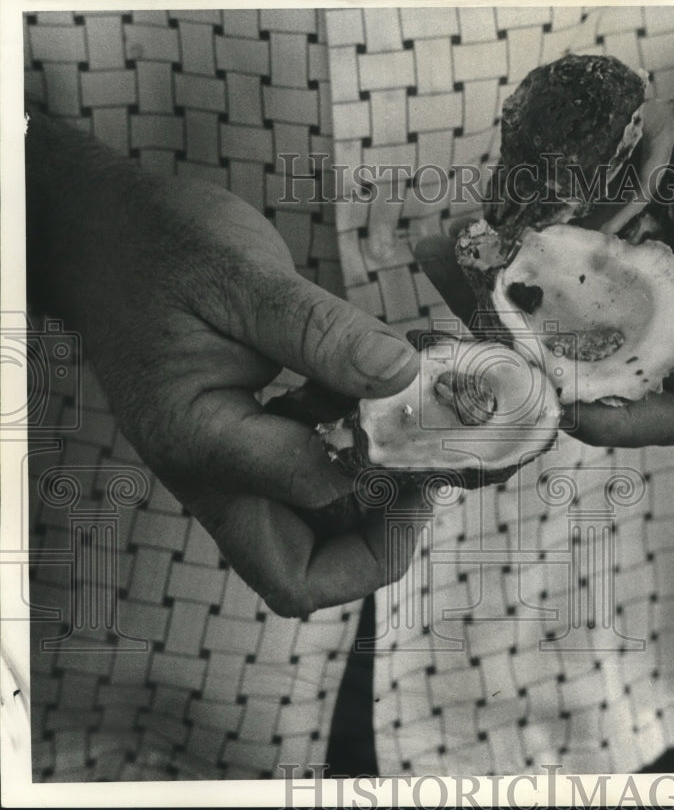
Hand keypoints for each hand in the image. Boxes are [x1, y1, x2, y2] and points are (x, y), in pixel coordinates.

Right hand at [36, 164, 422, 615]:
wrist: (107, 239)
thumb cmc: (164, 250)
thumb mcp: (248, 276)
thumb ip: (323, 332)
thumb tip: (400, 376)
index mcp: (202, 439)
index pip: (313, 492)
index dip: (384, 468)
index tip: (425, 418)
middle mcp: (209, 474)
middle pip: (297, 575)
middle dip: (375, 546)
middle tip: (419, 481)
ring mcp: (224, 468)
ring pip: (303, 543)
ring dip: (365, 510)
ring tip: (403, 436)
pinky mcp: (240, 450)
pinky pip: (302, 491)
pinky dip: (348, 465)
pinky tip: (366, 404)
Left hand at [418, 73, 673, 447]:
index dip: (629, 424)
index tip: (575, 414)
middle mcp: (668, 323)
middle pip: (603, 374)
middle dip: (542, 371)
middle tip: (487, 354)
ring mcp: (630, 290)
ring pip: (562, 324)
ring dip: (504, 312)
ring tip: (450, 274)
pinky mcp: (603, 254)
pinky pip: (553, 267)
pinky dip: (507, 257)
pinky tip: (456, 237)